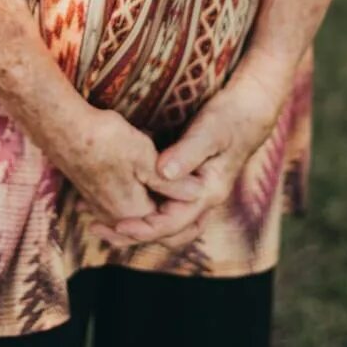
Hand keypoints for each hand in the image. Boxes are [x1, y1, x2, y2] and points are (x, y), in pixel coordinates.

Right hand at [52, 104, 203, 231]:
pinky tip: (141, 185)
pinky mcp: (91, 192)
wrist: (63, 129)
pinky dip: (135, 198)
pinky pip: (119, 203)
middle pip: (152, 220)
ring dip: (153, 206)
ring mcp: (100, 205)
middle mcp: (115, 215)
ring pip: (135, 212)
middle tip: (194, 198)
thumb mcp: (146, 158)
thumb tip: (199, 194)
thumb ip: (173, 182)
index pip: (169, 221)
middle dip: (172, 210)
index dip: (188, 208)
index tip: (204, 193)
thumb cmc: (106, 140)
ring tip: (173, 195)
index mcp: (133, 212)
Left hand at [94, 49, 296, 251]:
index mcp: (207, 193)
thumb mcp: (209, 131)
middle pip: (167, 234)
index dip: (143, 227)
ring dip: (135, 227)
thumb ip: (187, 152)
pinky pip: (163, 207)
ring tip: (101, 223)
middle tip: (97, 228)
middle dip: (133, 235)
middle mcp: (201, 201)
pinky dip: (142, 211)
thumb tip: (162, 172)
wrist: (248, 110)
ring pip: (165, 224)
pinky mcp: (187, 185)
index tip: (116, 224)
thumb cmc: (229, 118)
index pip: (172, 224)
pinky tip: (117, 202)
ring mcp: (195, 195)